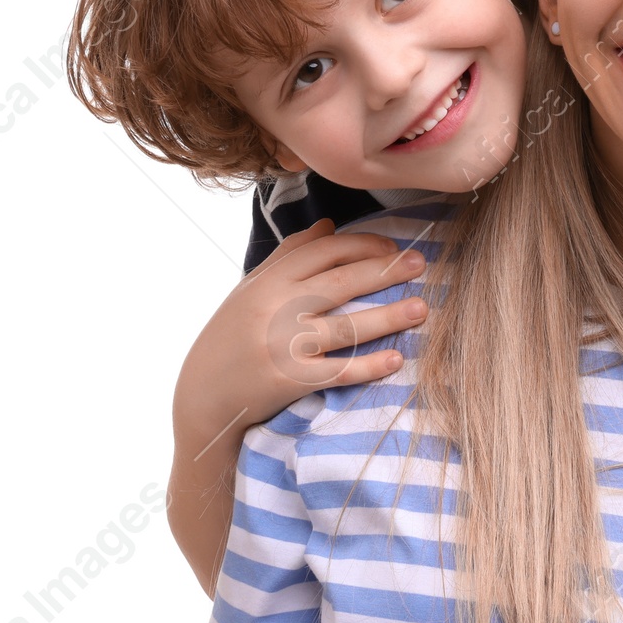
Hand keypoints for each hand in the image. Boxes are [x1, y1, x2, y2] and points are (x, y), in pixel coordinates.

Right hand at [175, 219, 423, 440]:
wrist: (201, 396)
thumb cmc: (230, 337)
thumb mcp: (252, 288)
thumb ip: (289, 255)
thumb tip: (329, 225)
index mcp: (270, 281)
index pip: (325, 252)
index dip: (364, 244)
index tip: (393, 245)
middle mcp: (277, 309)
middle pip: (342, 283)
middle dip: (386, 270)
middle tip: (421, 263)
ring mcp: (283, 346)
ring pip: (345, 327)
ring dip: (388, 317)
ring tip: (420, 308)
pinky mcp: (289, 382)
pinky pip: (336, 373)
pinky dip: (367, 367)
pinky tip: (395, 360)